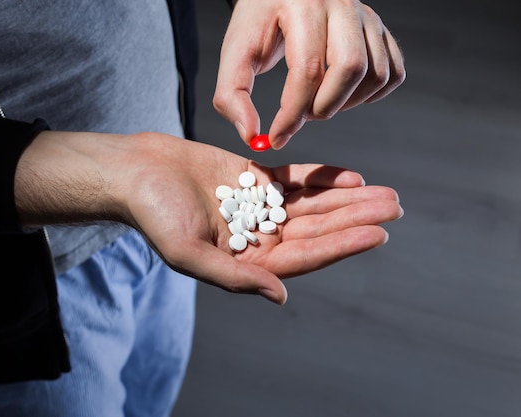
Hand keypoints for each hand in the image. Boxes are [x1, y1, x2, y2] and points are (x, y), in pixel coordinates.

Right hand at [16, 132, 402, 304]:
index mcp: (245, 260)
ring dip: (347, 199)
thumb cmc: (153, 214)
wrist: (135, 171)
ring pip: (312, 204)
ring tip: (385, 193)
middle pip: (316, 229)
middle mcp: (257, 236)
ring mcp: (257, 206)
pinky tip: (350, 176)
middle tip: (395, 207)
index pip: (302, 256)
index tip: (376, 233)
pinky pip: (294, 180)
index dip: (340, 246)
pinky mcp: (252, 178)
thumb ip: (234, 277)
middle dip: (355, 218)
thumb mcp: (188, 253)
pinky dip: (321, 178)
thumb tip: (281, 298)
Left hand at [213, 0, 405, 148]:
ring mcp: (365, 15)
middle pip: (349, 68)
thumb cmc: (258, 22)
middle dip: (324, 107)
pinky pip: (392, 72)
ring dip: (347, 104)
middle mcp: (341, 3)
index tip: (277, 137)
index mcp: (302, 4)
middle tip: (301, 115)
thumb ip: (232, 94)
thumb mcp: (236, 53)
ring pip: (375, 73)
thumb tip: (251, 135)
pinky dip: (370, 95)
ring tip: (317, 103)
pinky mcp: (379, 29)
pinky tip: (342, 95)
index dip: (293, 113)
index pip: (308, 68)